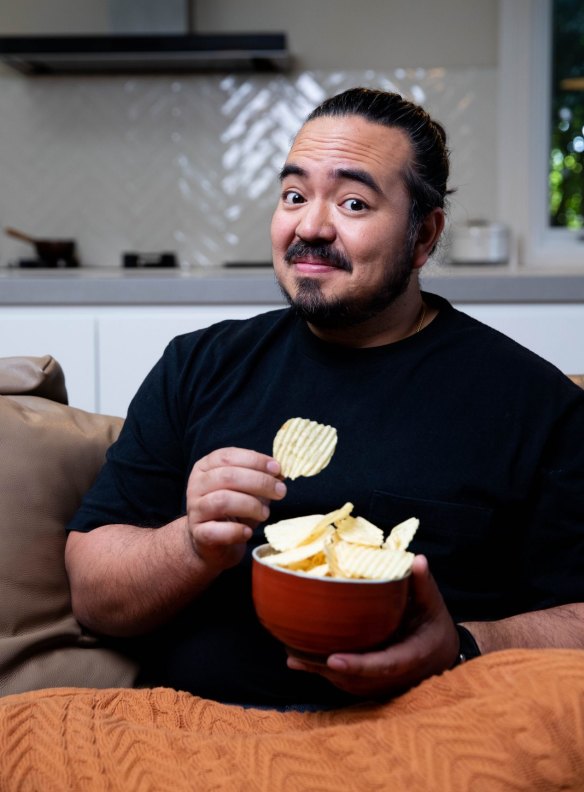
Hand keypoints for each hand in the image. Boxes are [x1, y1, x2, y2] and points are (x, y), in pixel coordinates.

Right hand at [186, 447, 285, 572]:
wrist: (212, 541)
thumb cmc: (233, 509)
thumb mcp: (247, 488)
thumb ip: (261, 477)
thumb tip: (280, 472)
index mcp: (206, 467)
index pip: (228, 456)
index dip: (255, 460)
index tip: (277, 468)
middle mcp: (196, 485)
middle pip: (227, 476)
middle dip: (259, 482)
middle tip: (280, 491)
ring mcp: (195, 509)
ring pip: (223, 501)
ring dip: (251, 505)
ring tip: (265, 513)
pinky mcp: (198, 533)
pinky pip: (216, 531)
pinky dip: (236, 531)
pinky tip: (248, 532)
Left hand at [287, 555, 459, 697]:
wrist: (442, 656)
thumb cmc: (435, 627)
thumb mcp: (433, 605)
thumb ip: (423, 584)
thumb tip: (417, 559)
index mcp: (411, 656)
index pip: (384, 665)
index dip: (358, 665)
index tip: (333, 660)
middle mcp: (395, 677)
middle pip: (357, 679)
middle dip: (326, 670)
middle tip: (296, 655)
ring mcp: (383, 685)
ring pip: (348, 684)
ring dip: (320, 673)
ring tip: (292, 656)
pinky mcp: (373, 684)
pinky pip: (346, 683)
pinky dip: (324, 674)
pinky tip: (300, 661)